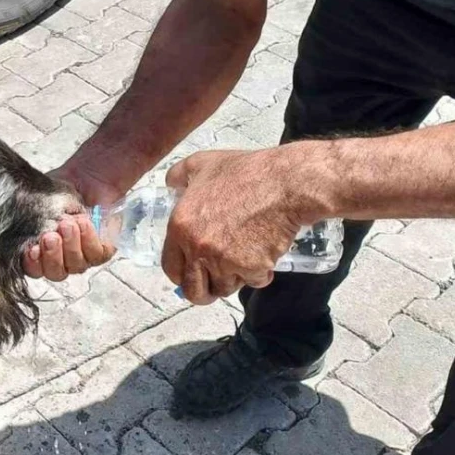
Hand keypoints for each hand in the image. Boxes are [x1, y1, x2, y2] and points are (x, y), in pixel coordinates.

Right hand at [22, 164, 118, 280]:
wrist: (87, 176)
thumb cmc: (58, 192)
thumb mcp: (38, 201)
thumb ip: (26, 215)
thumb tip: (17, 221)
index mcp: (40, 253)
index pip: (33, 269)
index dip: (32, 264)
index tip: (32, 249)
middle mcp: (62, 260)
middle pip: (55, 273)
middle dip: (52, 256)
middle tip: (51, 236)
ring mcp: (83, 258)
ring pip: (76, 266)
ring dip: (71, 245)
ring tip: (68, 224)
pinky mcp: (103, 251)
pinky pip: (96, 254)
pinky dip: (89, 238)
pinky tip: (83, 222)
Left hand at [162, 149, 314, 303]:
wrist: (284, 184)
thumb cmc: (245, 171)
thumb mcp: (202, 163)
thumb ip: (179, 174)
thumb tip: (170, 184)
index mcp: (180, 227)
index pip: (171, 268)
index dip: (181, 274)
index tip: (192, 274)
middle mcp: (198, 248)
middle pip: (194, 291)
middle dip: (205, 291)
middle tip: (215, 283)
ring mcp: (224, 261)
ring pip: (225, 288)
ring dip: (234, 279)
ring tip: (244, 259)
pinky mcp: (251, 268)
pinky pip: (254, 281)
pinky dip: (260, 273)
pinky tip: (265, 254)